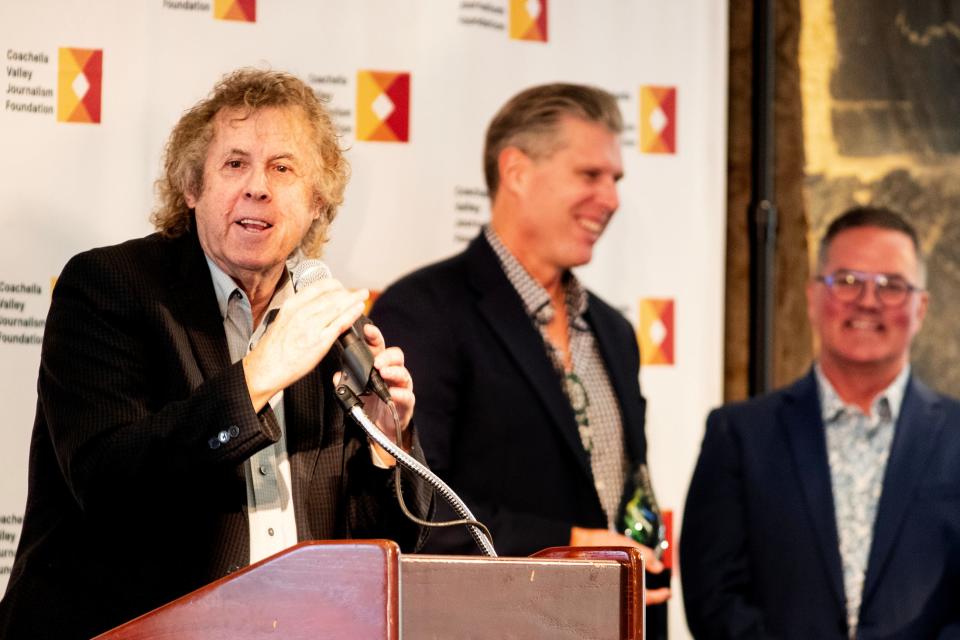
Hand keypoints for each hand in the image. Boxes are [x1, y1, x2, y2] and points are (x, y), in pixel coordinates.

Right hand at [243, 278, 366, 411]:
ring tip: (363, 296)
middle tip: (358, 293)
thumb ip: (299, 310)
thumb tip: (315, 305)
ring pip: (338, 306)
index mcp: (292, 305)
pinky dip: (352, 313)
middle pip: (331, 295)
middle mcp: (302, 312)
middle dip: (347, 292)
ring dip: (353, 299)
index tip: (342, 287)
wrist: (265, 368)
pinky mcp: (320, 341)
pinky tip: (359, 309)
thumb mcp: (283, 320)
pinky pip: (340, 323)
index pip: (318, 287)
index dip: (334, 285)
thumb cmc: (273, 348)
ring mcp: (312, 326)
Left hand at [338, 323, 414, 466]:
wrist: (380, 428)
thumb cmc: (370, 403)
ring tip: (383, 373)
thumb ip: (346, 382)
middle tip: (377, 362)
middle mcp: (392, 373)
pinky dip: (400, 394)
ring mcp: (401, 387)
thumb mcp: (355, 391)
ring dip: (394, 371)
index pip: (379, 347)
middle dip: (387, 356)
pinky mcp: (405, 403)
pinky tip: (392, 393)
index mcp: (379, 366)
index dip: (375, 337)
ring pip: (403, 374)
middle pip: (396, 356)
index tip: (368, 330)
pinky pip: (407, 396)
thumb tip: (337, 376)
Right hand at [569, 526, 670, 604]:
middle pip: (636, 596)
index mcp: (619, 582)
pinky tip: (633, 573)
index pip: (643, 596)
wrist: (571, 541)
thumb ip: (644, 554)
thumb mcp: (624, 544)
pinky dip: (630, 580)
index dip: (657, 596)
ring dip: (641, 586)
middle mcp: (613, 587)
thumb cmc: (593, 543)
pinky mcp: (603, 578)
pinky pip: (620, 584)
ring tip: (650, 578)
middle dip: (651, 594)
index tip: (667, 593)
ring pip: (628, 591)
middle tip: (662, 590)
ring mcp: (607, 584)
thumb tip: (659, 567)